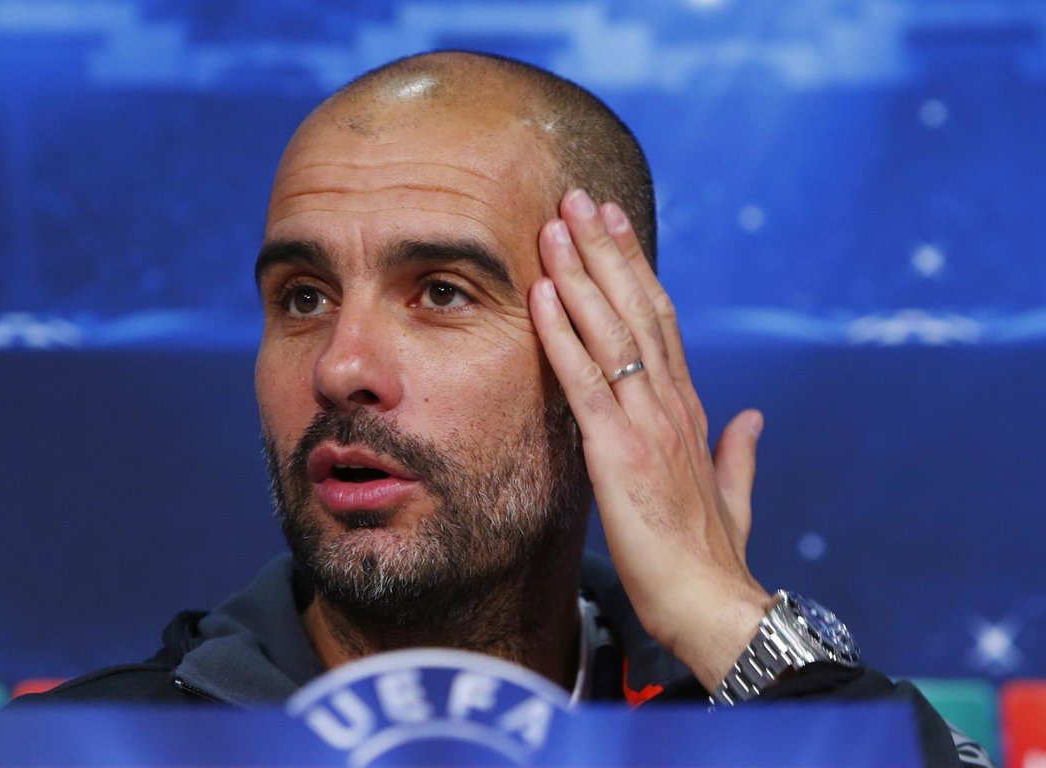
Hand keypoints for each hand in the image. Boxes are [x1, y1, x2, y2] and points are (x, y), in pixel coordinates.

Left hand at [528, 188, 773, 690]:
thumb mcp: (731, 495)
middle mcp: (671, 404)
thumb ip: (739, 451)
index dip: (636, 271)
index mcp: (690, 411)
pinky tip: (545, 293)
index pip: (660, 323)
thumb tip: (752, 417)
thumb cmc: (712, 557)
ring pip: (611, 331)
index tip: (613, 229)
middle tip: (579, 199)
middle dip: (605, 251)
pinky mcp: (619, 452)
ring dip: (581, 274)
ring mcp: (647, 423)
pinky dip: (563, 334)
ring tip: (555, 224)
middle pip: (637, 310)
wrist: (715, 606)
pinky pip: (584, 381)